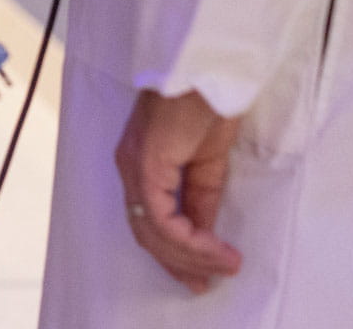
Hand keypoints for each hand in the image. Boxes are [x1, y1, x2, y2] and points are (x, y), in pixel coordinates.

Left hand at [114, 87, 245, 292]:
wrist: (208, 69)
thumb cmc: (207, 103)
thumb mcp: (207, 160)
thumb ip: (201, 196)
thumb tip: (204, 233)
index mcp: (140, 163)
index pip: (148, 220)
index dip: (173, 252)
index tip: (203, 273)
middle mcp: (129, 167)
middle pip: (146, 232)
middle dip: (178, 263)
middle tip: (207, 282)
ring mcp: (134, 166)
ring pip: (153, 231)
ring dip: (191, 256)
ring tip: (224, 265)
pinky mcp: (146, 166)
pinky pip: (164, 219)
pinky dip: (191, 240)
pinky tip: (215, 248)